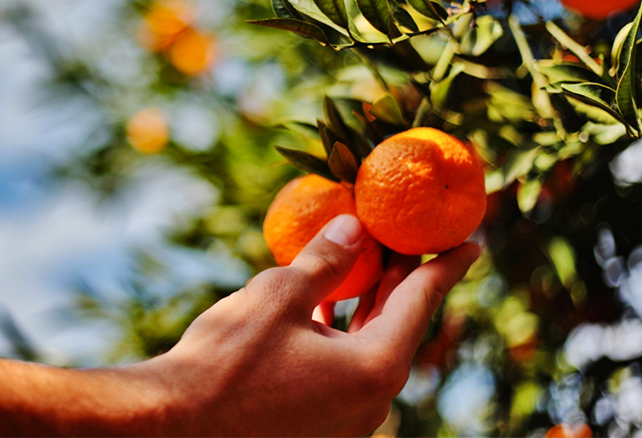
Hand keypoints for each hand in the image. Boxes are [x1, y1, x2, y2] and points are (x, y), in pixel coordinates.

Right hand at [154, 214, 480, 436]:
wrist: (174, 427)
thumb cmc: (226, 361)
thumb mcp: (278, 296)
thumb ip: (325, 261)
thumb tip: (355, 228)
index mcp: (373, 368)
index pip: (422, 302)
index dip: (448, 266)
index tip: (472, 243)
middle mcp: (369, 399)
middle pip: (398, 321)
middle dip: (404, 276)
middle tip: (411, 237)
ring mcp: (343, 414)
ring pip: (368, 342)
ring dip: (368, 299)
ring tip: (369, 257)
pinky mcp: (317, 419)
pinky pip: (342, 362)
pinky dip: (340, 326)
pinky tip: (325, 300)